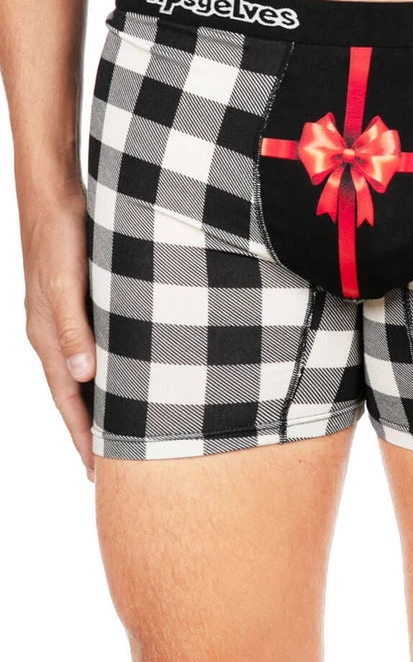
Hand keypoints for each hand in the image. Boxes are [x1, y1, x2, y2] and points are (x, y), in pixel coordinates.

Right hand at [21, 188, 95, 479]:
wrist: (51, 193)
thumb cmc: (60, 235)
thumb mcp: (67, 283)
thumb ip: (75, 330)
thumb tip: (85, 377)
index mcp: (47, 336)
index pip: (67, 398)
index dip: (82, 433)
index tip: (97, 468)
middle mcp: (51, 333)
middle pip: (71, 394)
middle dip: (87, 429)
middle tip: (108, 465)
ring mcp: (61, 319)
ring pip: (79, 374)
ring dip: (94, 404)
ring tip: (113, 431)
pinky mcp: (75, 303)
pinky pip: (86, 350)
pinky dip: (100, 373)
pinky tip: (116, 376)